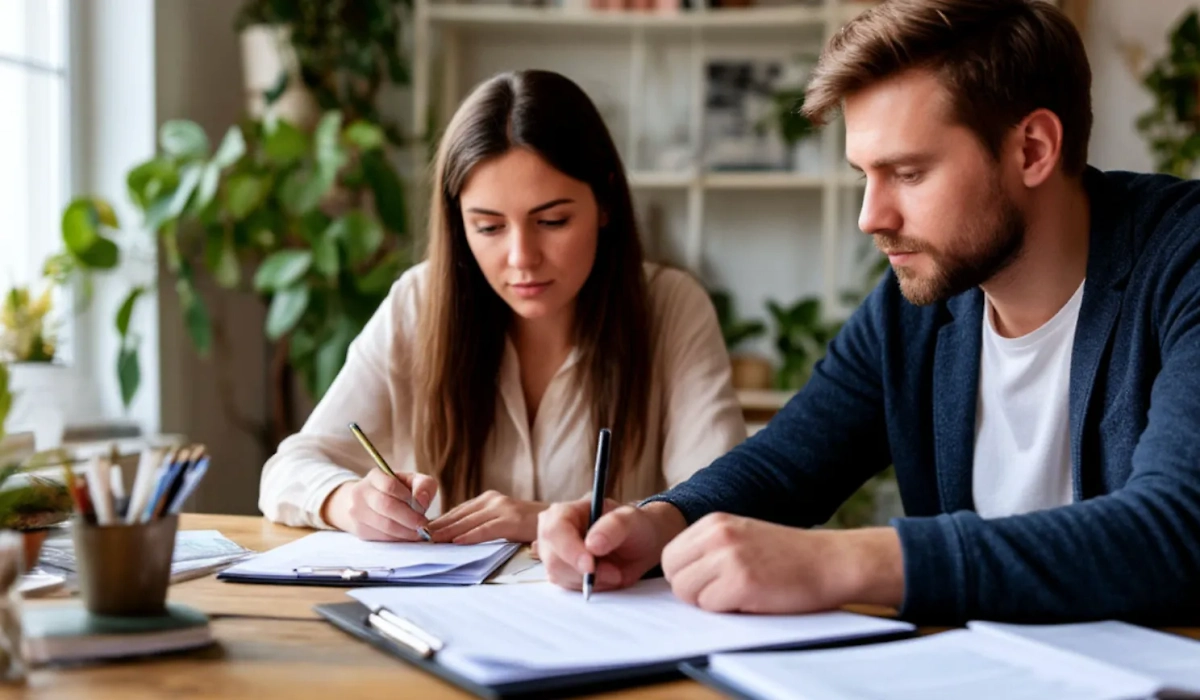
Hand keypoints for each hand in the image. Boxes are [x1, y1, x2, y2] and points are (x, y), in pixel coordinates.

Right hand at [322, 469, 437, 541]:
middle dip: (410, 518)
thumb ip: (423, 485)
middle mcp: (361, 493)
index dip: (408, 497)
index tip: (422, 507)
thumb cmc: (397, 491)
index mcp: (375, 476)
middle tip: (424, 525)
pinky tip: (407, 536)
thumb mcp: (412, 481)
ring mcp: (357, 513)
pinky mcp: (359, 530)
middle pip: (386, 506)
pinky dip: (398, 539)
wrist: (366, 503)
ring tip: (419, 533)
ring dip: (406, 532)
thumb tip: (422, 500)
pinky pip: (382, 537)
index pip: (390, 485)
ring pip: (385, 525)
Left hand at [426, 491, 547, 543]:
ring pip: (467, 522)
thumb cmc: (528, 526)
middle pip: (458, 516)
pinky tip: (455, 542)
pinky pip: (485, 529)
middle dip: (437, 528)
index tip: (419, 532)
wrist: (560, 521)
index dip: (437, 522)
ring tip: (430, 541)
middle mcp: (492, 500)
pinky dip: (469, 536)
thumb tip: (454, 538)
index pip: (456, 512)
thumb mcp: (501, 521)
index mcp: (487, 500)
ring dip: (447, 532)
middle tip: (417, 538)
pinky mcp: (511, 520)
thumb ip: (481, 525)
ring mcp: (502, 508)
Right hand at [538, 499, 686, 591]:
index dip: (569, 550)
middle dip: (584, 571)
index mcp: (565, 511)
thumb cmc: (633, 526)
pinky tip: (606, 576)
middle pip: (553, 559)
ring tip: (614, 571)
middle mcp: (554, 533)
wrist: (639, 545)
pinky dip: (591, 587)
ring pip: (560, 576)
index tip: (590, 566)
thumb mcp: (631, 519)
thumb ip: (613, 527)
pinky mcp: (561, 573)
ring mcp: (555, 555)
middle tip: (614, 572)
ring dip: (591, 580)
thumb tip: (592, 544)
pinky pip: (569, 587)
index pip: (554, 531)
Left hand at [662, 513, 904, 613]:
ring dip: (708, 603)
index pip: (670, 556)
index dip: (686, 576)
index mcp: (715, 522)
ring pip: (686, 592)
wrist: (831, 562)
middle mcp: (718, 534)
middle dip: (691, 591)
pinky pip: (709, 607)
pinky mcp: (742, 582)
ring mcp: (729, 557)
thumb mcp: (742, 536)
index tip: (709, 583)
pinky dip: (727, 611)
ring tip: (739, 595)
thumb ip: (709, 548)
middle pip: (672, 574)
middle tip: (723, 594)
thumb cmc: (789, 556)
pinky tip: (752, 600)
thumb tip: (675, 575)